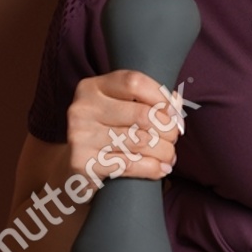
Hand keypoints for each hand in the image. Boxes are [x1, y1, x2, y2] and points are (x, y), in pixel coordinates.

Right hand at [65, 70, 185, 182]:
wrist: (75, 169)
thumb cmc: (107, 134)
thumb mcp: (122, 110)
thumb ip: (148, 101)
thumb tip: (176, 103)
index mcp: (92, 87)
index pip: (134, 82)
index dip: (161, 97)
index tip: (174, 113)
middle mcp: (82, 108)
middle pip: (142, 114)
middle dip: (167, 129)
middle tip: (173, 138)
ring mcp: (80, 136)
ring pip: (140, 141)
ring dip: (165, 151)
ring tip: (170, 156)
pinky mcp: (82, 163)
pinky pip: (129, 165)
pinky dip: (152, 168)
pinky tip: (160, 169)